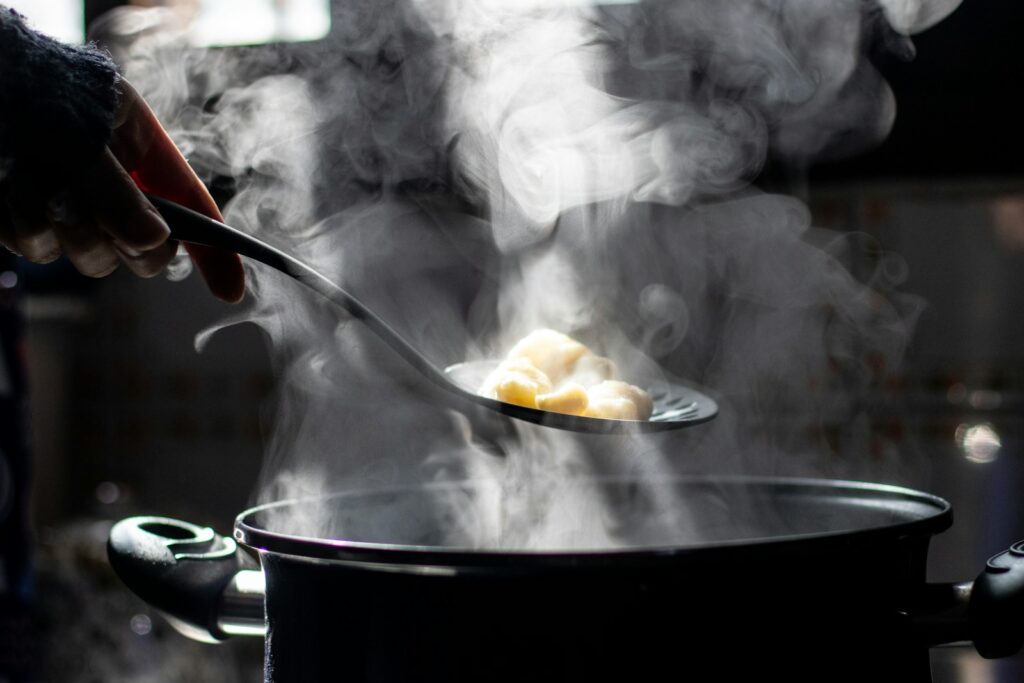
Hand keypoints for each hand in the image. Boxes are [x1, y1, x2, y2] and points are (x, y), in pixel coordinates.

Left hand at [0, 79, 244, 302]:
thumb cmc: (19, 89)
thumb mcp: (77, 137)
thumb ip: (118, 196)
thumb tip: (151, 245)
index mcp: (134, 142)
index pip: (191, 204)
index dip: (215, 250)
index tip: (231, 290)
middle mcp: (106, 176)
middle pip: (142, 245)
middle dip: (121, 241)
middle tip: (98, 217)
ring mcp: (64, 199)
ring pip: (88, 254)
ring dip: (64, 230)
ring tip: (32, 186)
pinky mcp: (21, 217)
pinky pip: (36, 248)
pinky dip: (19, 226)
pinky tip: (3, 192)